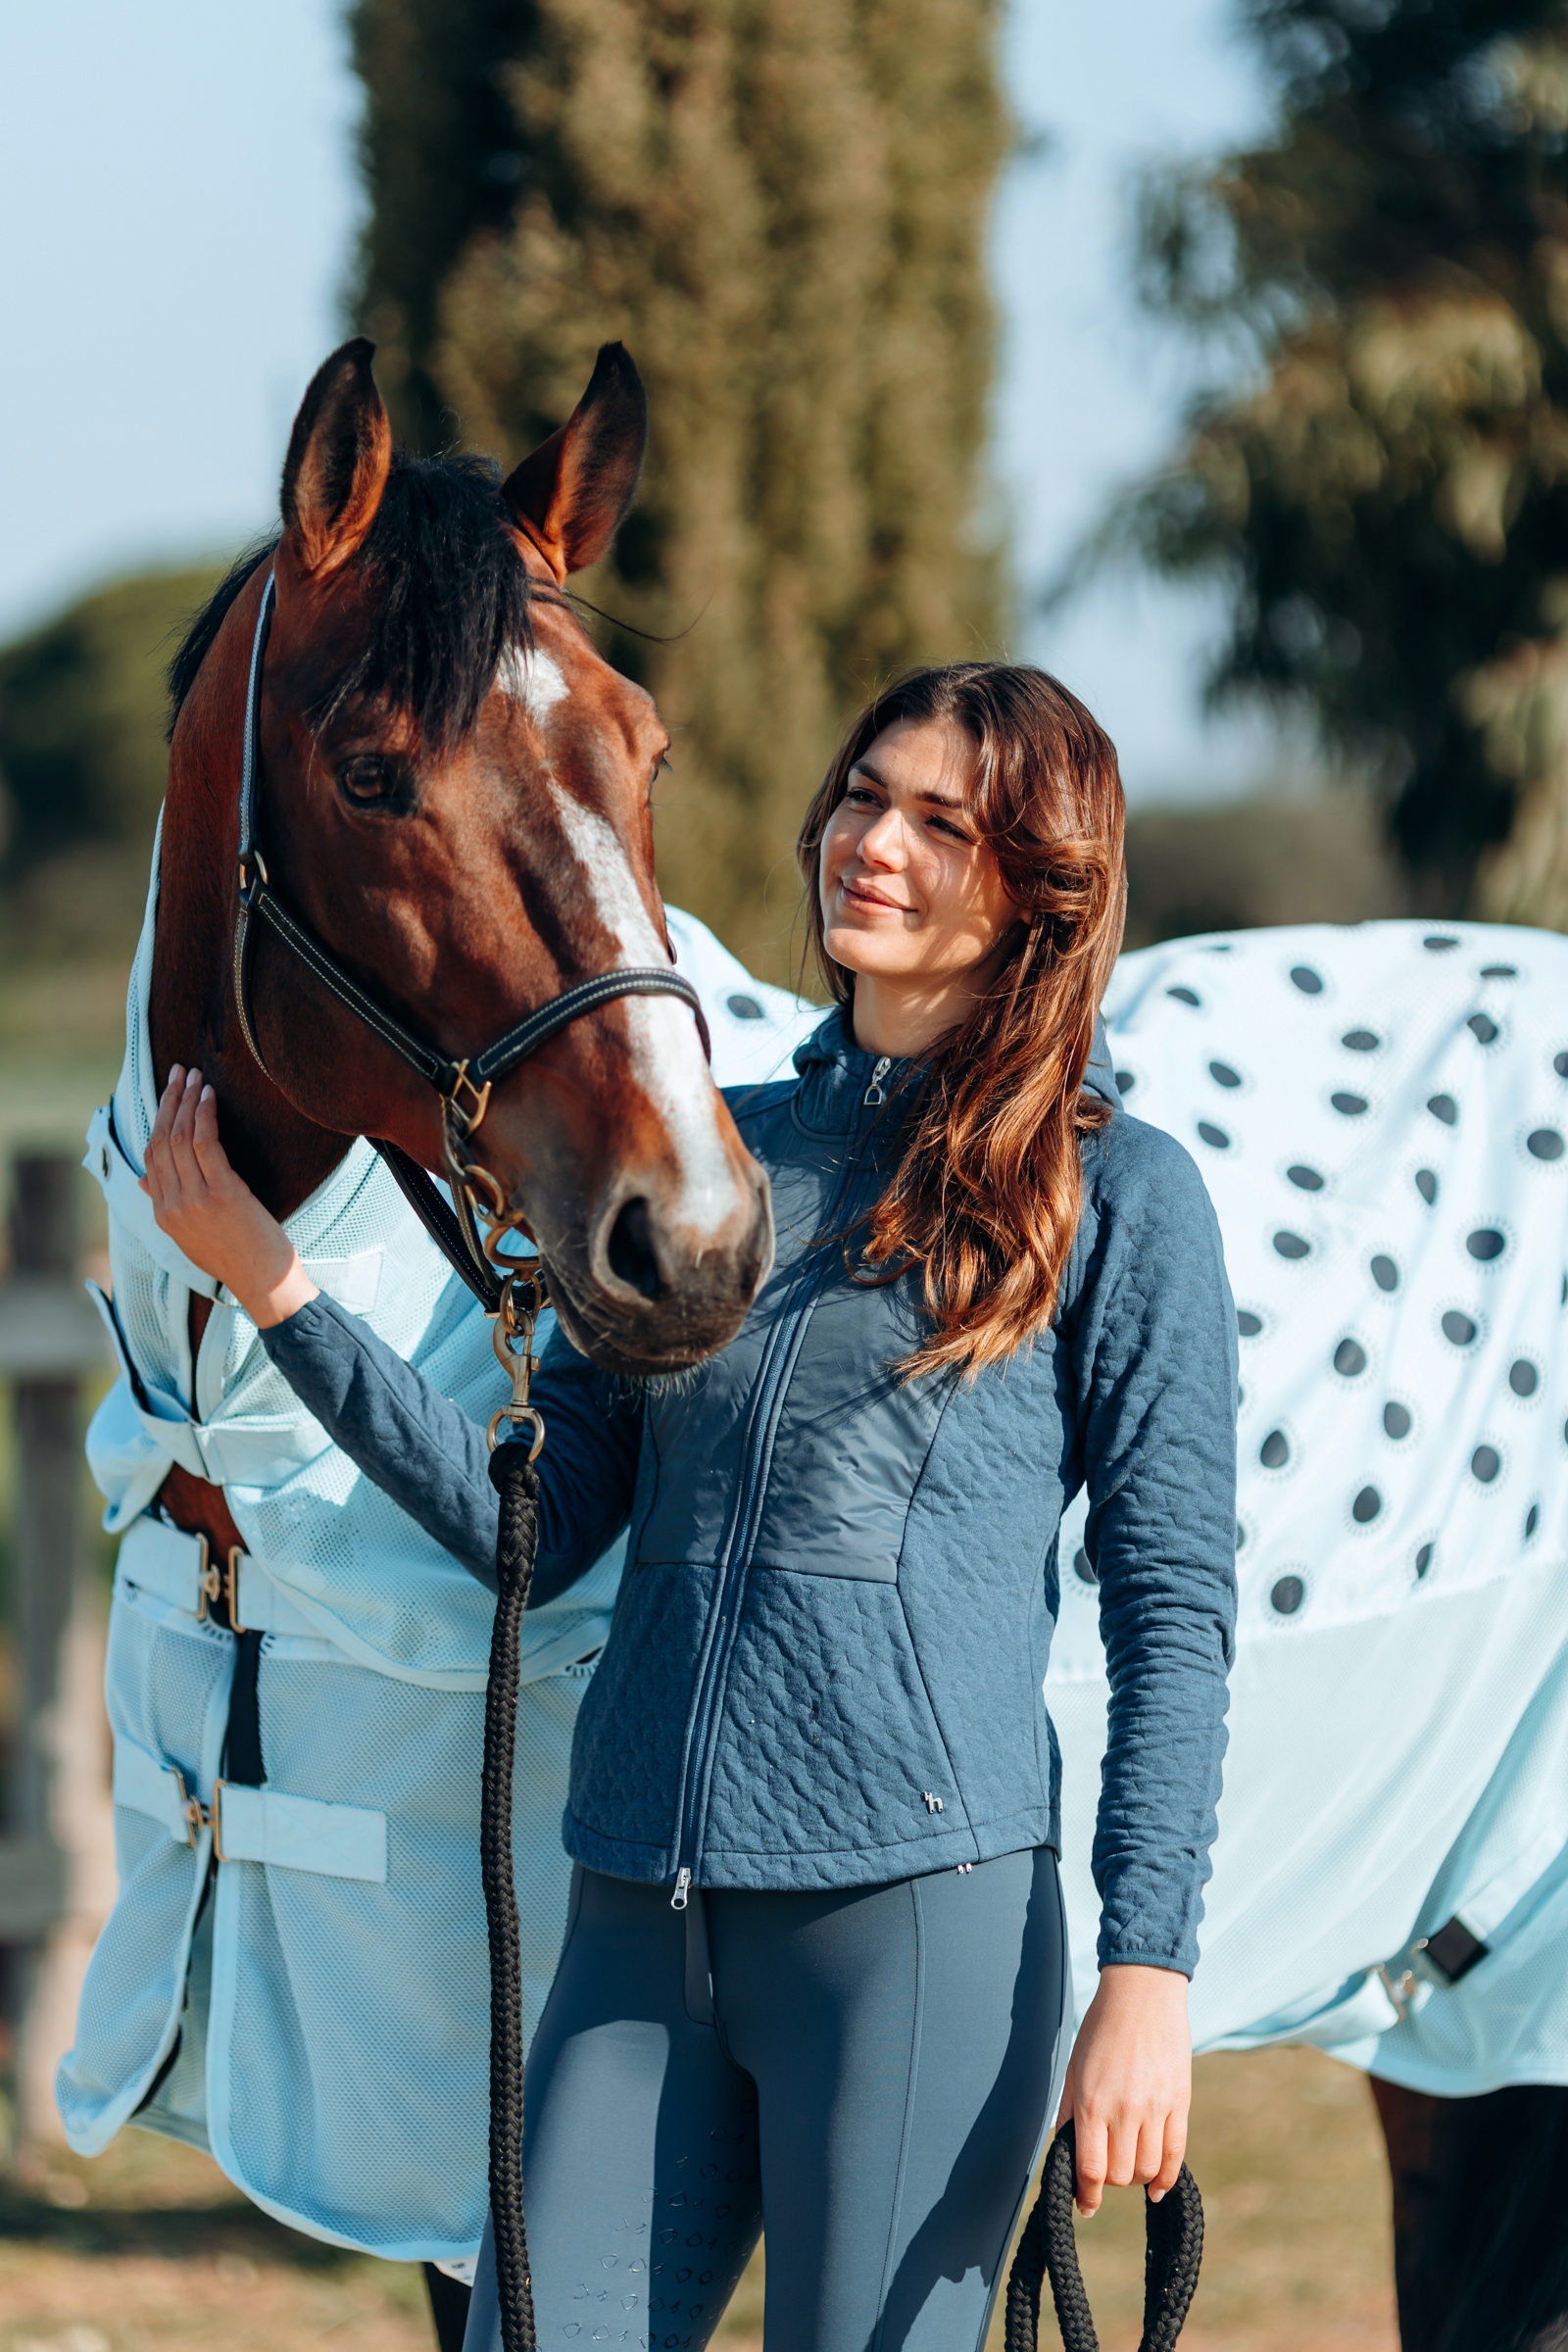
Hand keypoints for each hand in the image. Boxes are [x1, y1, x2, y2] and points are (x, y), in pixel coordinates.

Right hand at [139, 1066, 318, 1328]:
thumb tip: (142, 1181)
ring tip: (195, 1076)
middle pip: (161, 1140)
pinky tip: (209, 1097)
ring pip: (179, 1138)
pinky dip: (204, 1116)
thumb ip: (168, 1206)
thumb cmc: (237, 1257)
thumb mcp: (192, 1235)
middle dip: (169, 1101)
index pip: (150, 1157)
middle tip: (179, 1072)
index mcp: (162, 1214)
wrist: (264, 1283)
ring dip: (186, 1101)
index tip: (168, 1094)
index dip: (157, 1120)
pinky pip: (205, 1145)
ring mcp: (194, 1199)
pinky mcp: (221, 1194)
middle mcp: (171, 1204)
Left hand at [1056, 1963, 1190, 2214]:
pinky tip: (1156, 2187)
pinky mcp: (1180, 2102)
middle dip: (1109, 2180)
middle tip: (1105, 2168)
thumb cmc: (1101, 2027)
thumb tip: (1067, 2150)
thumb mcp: (1075, 2066)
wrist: (1142, 1991)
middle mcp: (1124, 2110)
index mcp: (1093, 2101)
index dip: (1086, 2195)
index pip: (1090, 2168)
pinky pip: (1176, 2154)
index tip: (1085, 2205)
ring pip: (1148, 2170)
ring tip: (1129, 2164)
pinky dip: (1166, 2178)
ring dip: (1136, 2177)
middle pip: (1119, 2175)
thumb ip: (1071, 2111)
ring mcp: (1156, 2108)